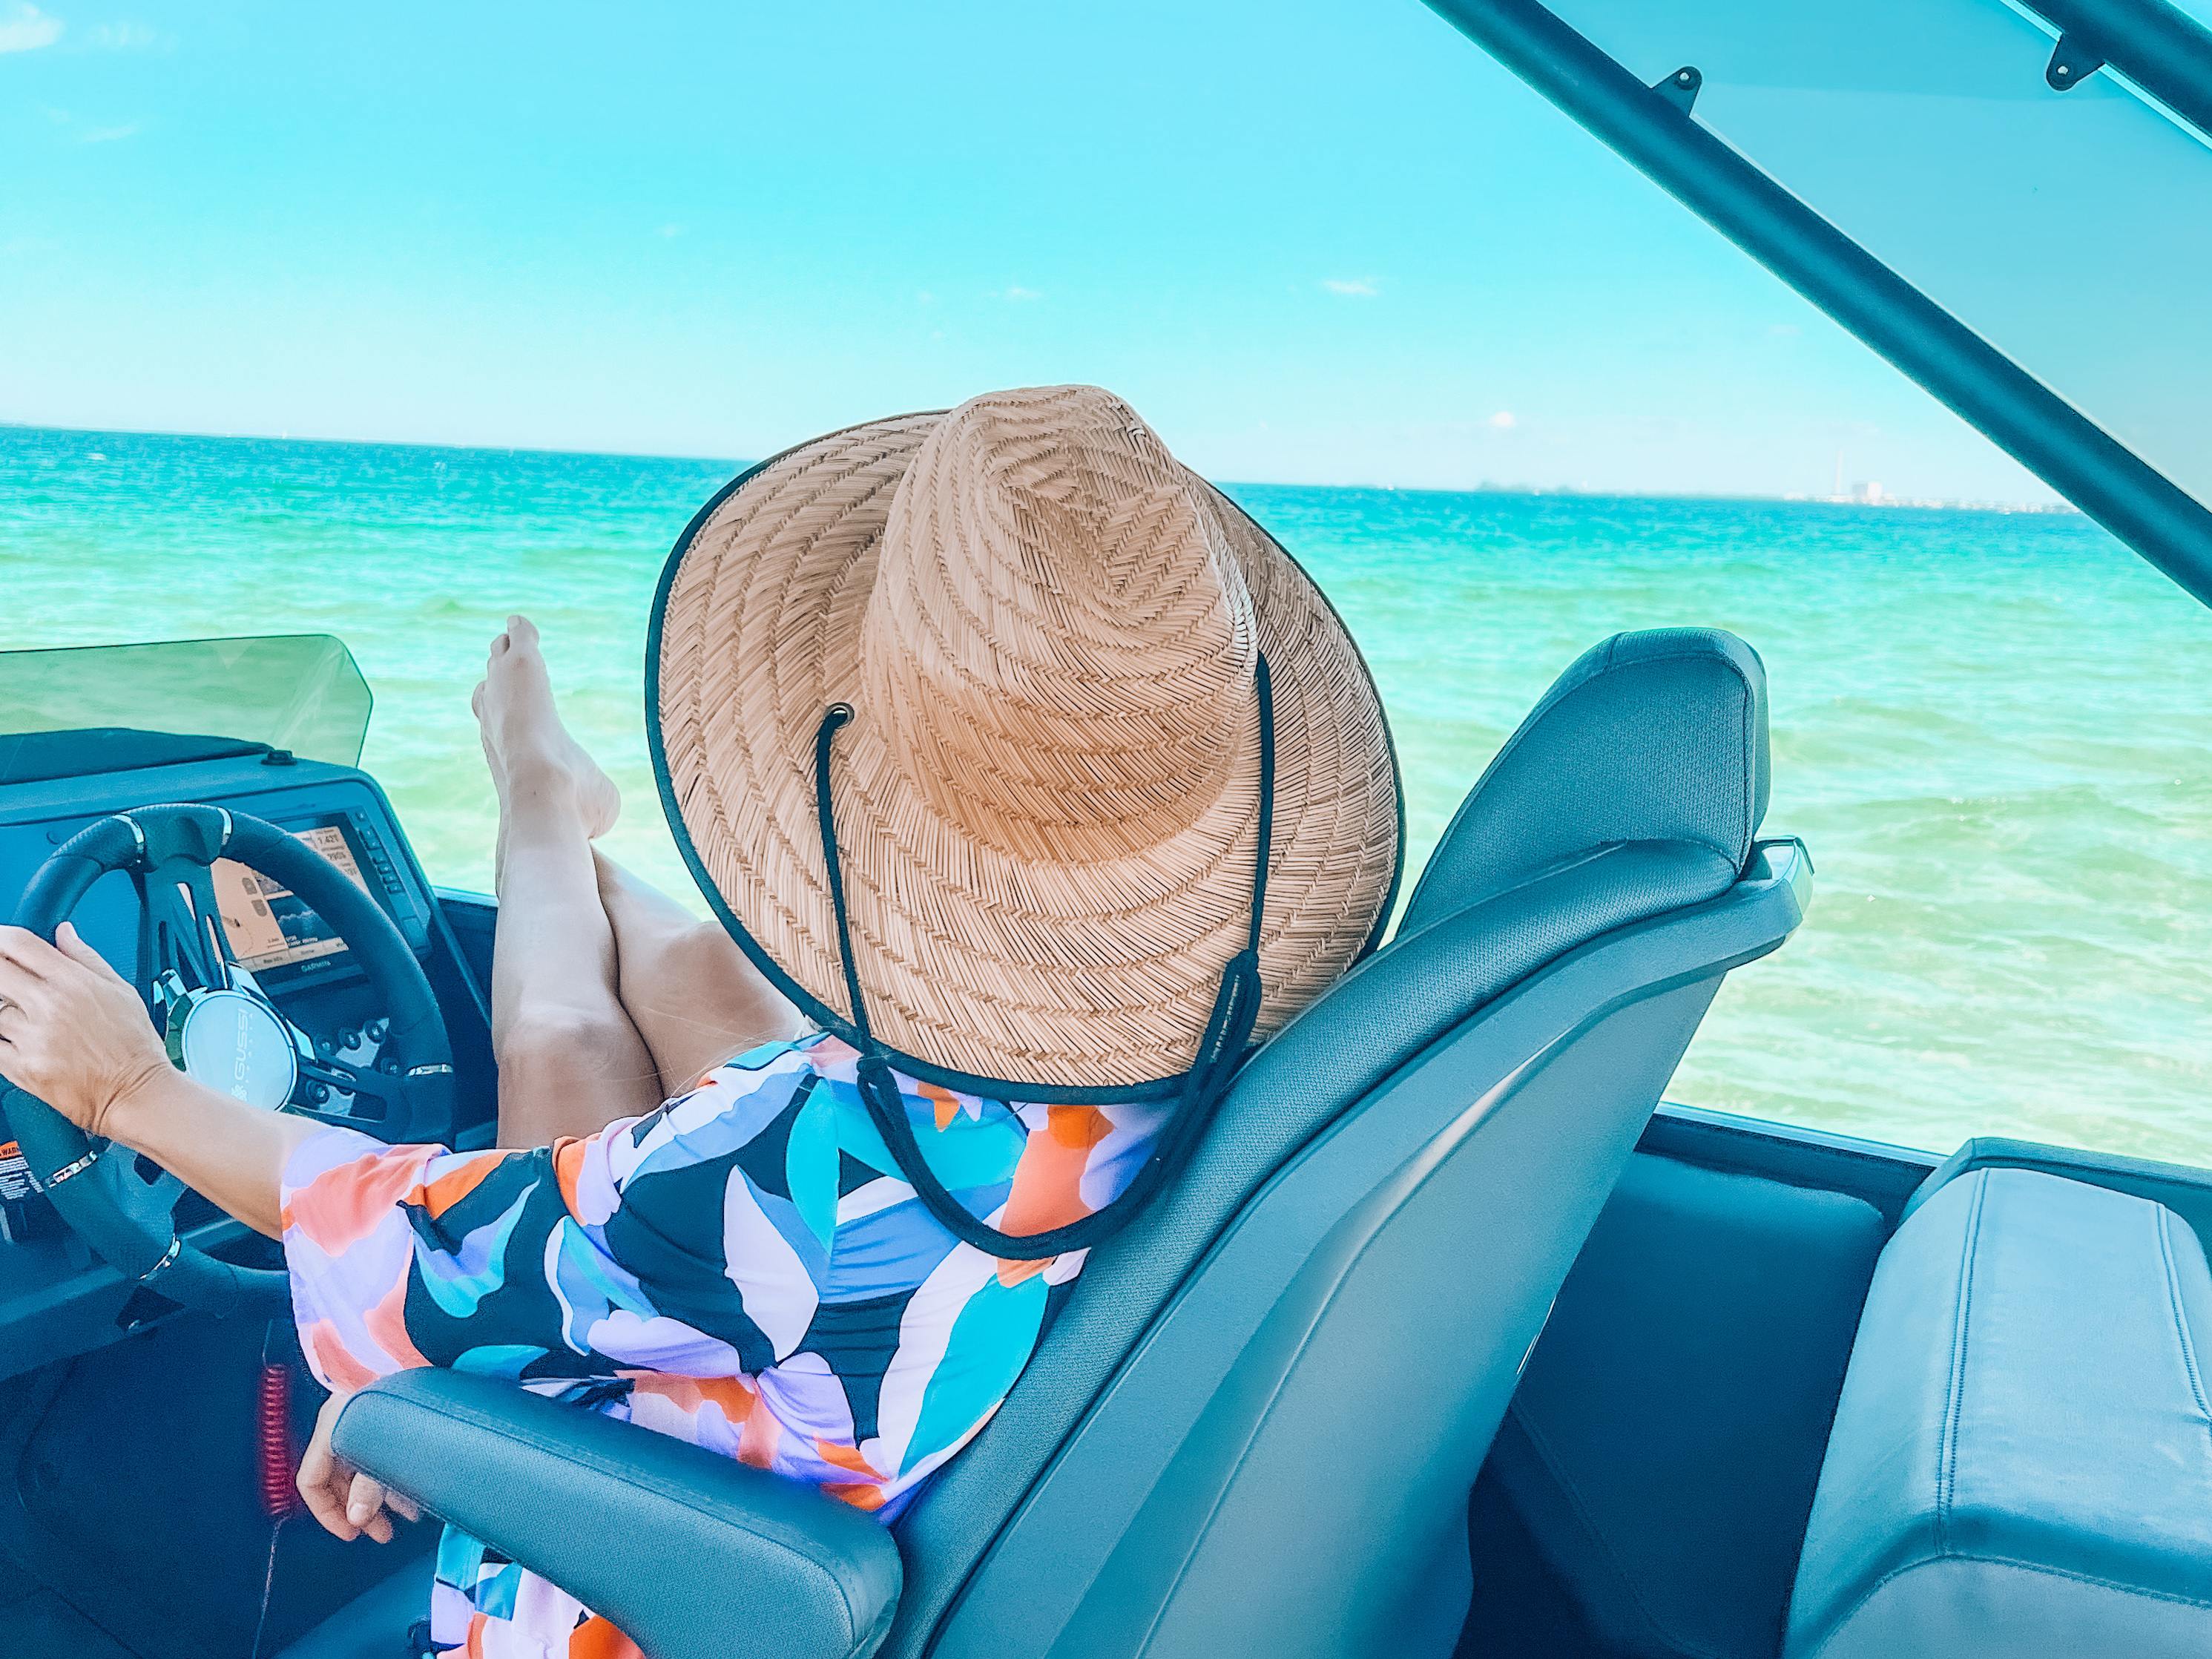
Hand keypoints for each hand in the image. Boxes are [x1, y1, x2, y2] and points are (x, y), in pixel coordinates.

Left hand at [0, 924, 170, 1137]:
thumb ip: (86, 958)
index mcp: (74, 982)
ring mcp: (32, 1037)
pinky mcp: (21, 1067)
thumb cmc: (134, 1046)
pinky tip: (16, 1040)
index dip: (0, 937)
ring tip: (25, 1019)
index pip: (20, 944)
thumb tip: (63, 933)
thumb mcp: (121, 991)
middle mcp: (50, 1005)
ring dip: (2, 1011)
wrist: (136, 1093)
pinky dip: (1, 1041)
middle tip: (8, 983)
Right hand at [297, 1390, 419, 1542]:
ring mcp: (362, 1419)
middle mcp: (340, 1424)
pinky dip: (393, 1477)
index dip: (327, 1512)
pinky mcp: (385, 1416)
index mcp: (328, 1429)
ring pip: (362, 1470)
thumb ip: (368, 1489)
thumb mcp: (381, 1453)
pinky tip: (414, 1495)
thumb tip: (357, 1518)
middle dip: (361, 1511)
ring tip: (406, 1518)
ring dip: (382, 1498)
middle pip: (339, 1480)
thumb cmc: (401, 1399)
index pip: (310, 1481)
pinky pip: (379, 1456)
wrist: (423, 1360)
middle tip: (383, 1533)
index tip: (352, 1532)